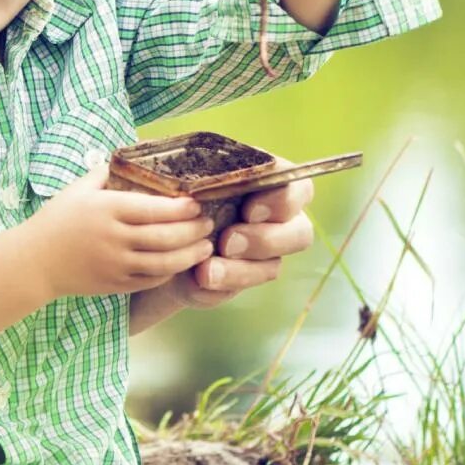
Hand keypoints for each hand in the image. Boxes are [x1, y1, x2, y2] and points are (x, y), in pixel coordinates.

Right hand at [23, 166, 215, 299]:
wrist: (34, 262)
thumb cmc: (56, 220)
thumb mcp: (78, 189)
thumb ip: (106, 172)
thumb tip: (132, 156)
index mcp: (107, 209)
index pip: (154, 209)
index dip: (182, 208)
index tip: (197, 203)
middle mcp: (114, 238)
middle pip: (166, 237)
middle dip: (194, 232)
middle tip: (208, 224)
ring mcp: (116, 264)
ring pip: (163, 263)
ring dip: (190, 256)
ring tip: (205, 248)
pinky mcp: (115, 285)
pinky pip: (151, 280)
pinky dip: (170, 273)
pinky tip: (180, 263)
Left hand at [174, 176, 315, 308]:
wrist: (163, 230)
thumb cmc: (186, 192)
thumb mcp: (190, 180)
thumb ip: (204, 179)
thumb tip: (200, 190)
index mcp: (271, 182)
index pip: (299, 189)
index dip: (283, 201)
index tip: (249, 211)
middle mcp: (279, 218)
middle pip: (300, 233)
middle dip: (265, 240)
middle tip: (228, 243)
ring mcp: (267, 251)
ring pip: (274, 265)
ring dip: (242, 269)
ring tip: (207, 270)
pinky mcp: (249, 276)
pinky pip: (247, 286)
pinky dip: (224, 282)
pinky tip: (200, 279)